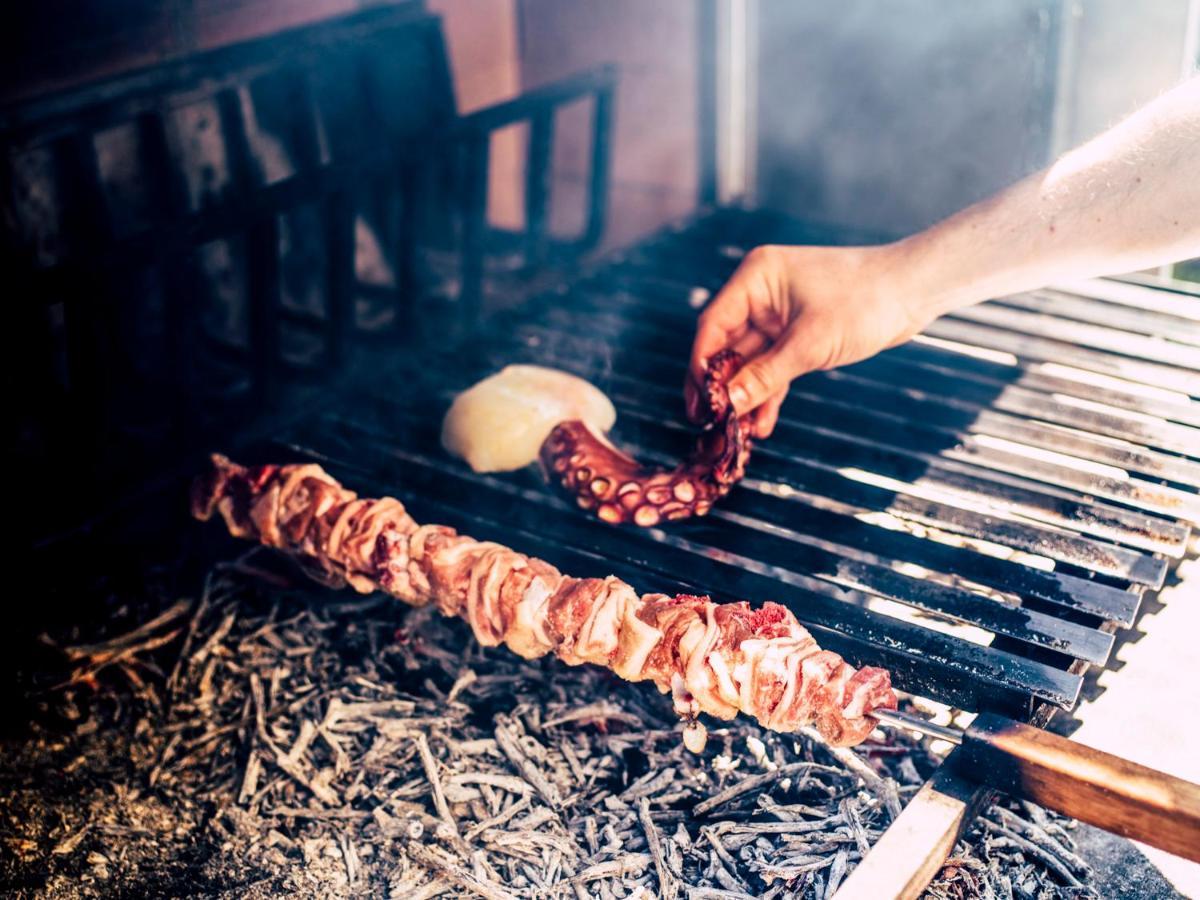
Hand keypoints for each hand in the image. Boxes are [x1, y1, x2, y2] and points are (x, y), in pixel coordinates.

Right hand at [686, 243, 929, 437]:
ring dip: (745, 396)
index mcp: (756, 278)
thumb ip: (765, 375)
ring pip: (751, 362)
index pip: (713, 325)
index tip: (698, 402)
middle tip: (706, 423)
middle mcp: (761, 294)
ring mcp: (779, 315)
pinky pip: (774, 367)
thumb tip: (728, 404)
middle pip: (727, 346)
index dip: (701, 365)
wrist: (914, 291)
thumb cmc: (865, 300)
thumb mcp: (810, 343)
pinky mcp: (798, 334)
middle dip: (721, 387)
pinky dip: (769, 393)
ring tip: (735, 434)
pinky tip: (762, 424)